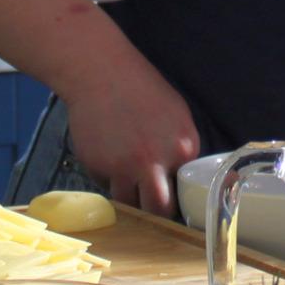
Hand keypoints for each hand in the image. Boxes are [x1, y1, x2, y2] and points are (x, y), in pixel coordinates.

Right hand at [60, 63, 202, 218]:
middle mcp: (157, 162)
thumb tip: (181, 177)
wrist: (101, 73)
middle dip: (154, 212)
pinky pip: (106, 187)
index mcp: (184, 148)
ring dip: (128, 197)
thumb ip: (180, 149)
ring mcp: (125, 167)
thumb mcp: (176, 115)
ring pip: (129, 204)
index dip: (176, 195)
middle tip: (149, 206)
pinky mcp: (99, 168)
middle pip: (159, 209)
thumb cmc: (141, 89)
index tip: (170, 197)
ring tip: (126, 179)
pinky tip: (107, 157)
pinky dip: (108, 180)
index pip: (186, 189)